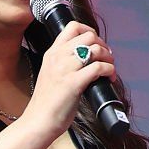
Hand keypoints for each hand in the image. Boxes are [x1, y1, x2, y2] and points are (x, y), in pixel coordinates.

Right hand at [20, 22, 116, 145]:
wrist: (38, 121)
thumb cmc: (47, 103)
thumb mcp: (51, 75)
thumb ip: (64, 64)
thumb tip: (86, 60)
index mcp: (52, 53)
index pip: (72, 27)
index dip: (90, 31)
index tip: (96, 44)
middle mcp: (58, 57)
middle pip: (89, 36)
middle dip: (103, 45)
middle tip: (106, 58)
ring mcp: (65, 69)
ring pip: (96, 50)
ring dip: (108, 58)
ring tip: (110, 69)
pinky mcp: (74, 83)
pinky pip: (98, 67)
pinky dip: (109, 70)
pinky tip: (110, 78)